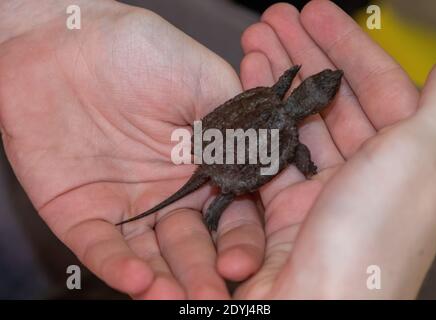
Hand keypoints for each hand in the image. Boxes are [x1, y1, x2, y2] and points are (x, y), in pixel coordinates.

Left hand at [0, 0, 265, 298]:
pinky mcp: (82, 212)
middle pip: (194, 244)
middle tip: (213, 295)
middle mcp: (169, 192)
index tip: (244, 262)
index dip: (242, 240)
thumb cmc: (140, 51)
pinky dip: (118, 266)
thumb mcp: (203, 80)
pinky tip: (138, 280)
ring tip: (178, 298)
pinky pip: (101, 247)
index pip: (232, 215)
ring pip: (151, 256)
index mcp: (204, 165)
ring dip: (166, 282)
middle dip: (205, 272)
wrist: (65, 41)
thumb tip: (275, 168)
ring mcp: (127, 205)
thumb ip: (237, 126)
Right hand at [237, 0, 435, 298]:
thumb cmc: (371, 238)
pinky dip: (256, 122)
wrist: (313, 309)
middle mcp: (364, 175)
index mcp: (403, 161)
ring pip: (296, 122)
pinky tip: (243, 93)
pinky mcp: (283, 209)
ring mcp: (321, 192)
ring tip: (251, 45)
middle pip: (330, 99)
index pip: (376, 85)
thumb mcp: (420, 161)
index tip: (314, 12)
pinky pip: (270, 154)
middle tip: (273, 20)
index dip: (346, 44)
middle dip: (302, 54)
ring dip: (274, 81)